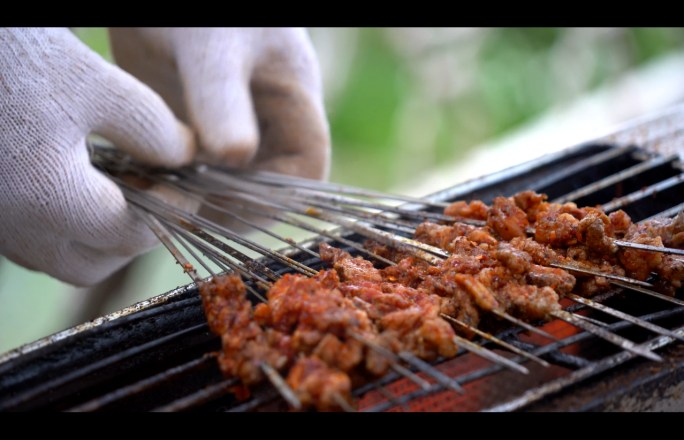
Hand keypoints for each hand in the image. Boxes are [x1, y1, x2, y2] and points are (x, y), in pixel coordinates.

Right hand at [0, 28, 195, 285]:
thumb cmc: (10, 56)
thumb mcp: (94, 83)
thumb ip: (150, 129)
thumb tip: (187, 156)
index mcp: (48, 197)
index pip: (132, 235)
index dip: (173, 212)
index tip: (190, 184)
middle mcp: (13, 224)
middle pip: (93, 264)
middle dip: (135, 237)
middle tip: (158, 194)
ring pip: (58, 257)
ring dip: (100, 234)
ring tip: (124, 186)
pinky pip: (31, 237)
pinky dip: (66, 222)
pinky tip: (81, 180)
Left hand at [108, 28, 330, 226]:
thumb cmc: (196, 3)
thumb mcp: (212, 47)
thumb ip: (224, 99)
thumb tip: (236, 154)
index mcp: (294, 102)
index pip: (306, 171)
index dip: (275, 199)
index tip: (224, 206)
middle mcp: (266, 120)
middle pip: (265, 184)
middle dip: (230, 204)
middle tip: (183, 208)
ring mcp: (228, 124)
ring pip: (225, 181)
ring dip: (196, 195)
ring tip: (158, 195)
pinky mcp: (191, 124)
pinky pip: (190, 167)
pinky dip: (170, 179)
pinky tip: (141, 179)